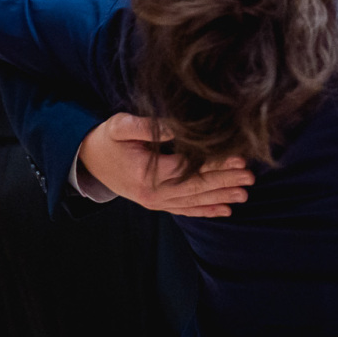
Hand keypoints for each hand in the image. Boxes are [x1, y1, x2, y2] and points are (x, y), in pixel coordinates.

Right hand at [77, 112, 253, 216]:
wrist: (87, 161)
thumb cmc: (107, 140)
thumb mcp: (122, 127)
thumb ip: (150, 127)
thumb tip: (181, 126)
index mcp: (145, 174)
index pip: (187, 170)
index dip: (214, 164)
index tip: (238, 158)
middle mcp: (152, 194)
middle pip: (195, 188)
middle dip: (225, 182)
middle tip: (250, 177)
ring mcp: (155, 201)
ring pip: (193, 201)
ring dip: (220, 197)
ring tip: (244, 194)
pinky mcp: (156, 203)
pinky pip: (185, 209)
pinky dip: (205, 210)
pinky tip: (225, 210)